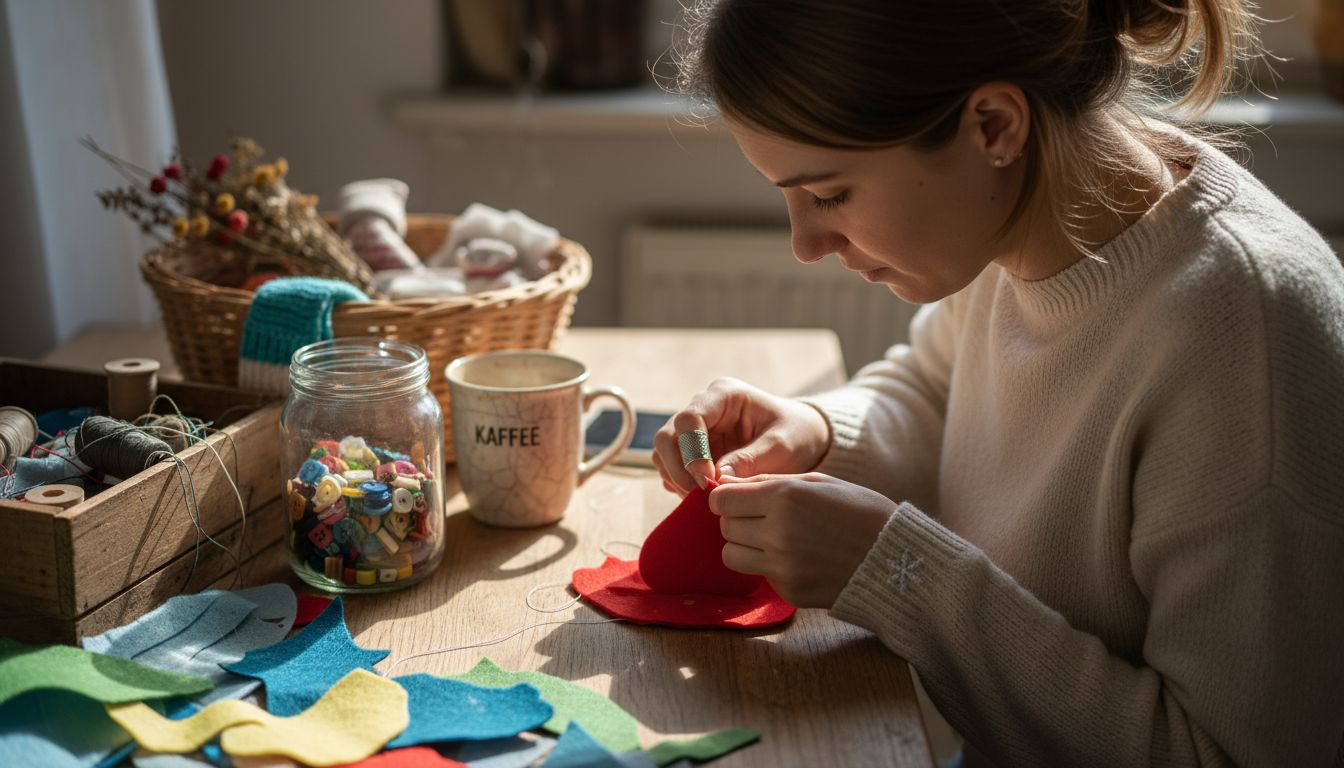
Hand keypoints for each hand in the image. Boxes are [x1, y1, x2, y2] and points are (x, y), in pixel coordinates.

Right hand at [652, 377, 830, 495]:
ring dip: (677, 479)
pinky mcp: (693, 452)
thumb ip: (750, 459)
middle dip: (678, 468)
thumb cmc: (796, 435)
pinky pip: (672, 468)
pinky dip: (680, 485)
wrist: (802, 439)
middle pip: (667, 436)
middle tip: (699, 495)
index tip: (708, 480)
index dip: (692, 451)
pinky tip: (701, 497)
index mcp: (724, 395)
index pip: (690, 418)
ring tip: (702, 499)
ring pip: (664, 453)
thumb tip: (717, 477)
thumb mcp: (782, 446)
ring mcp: (695, 430)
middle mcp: (703, 408)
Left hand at [709, 472, 894, 608]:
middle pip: (725, 527)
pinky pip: (759, 574)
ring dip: (744, 546)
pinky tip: (798, 558)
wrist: (897, 559)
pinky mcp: (789, 590)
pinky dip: (769, 566)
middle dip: (737, 521)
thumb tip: (726, 484)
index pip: (721, 500)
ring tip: (773, 539)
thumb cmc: (860, 512)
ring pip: (731, 555)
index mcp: (785, 497)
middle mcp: (778, 532)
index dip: (727, 498)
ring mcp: (783, 566)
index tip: (738, 499)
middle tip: (762, 518)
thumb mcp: (818, 482)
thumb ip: (769, 482)